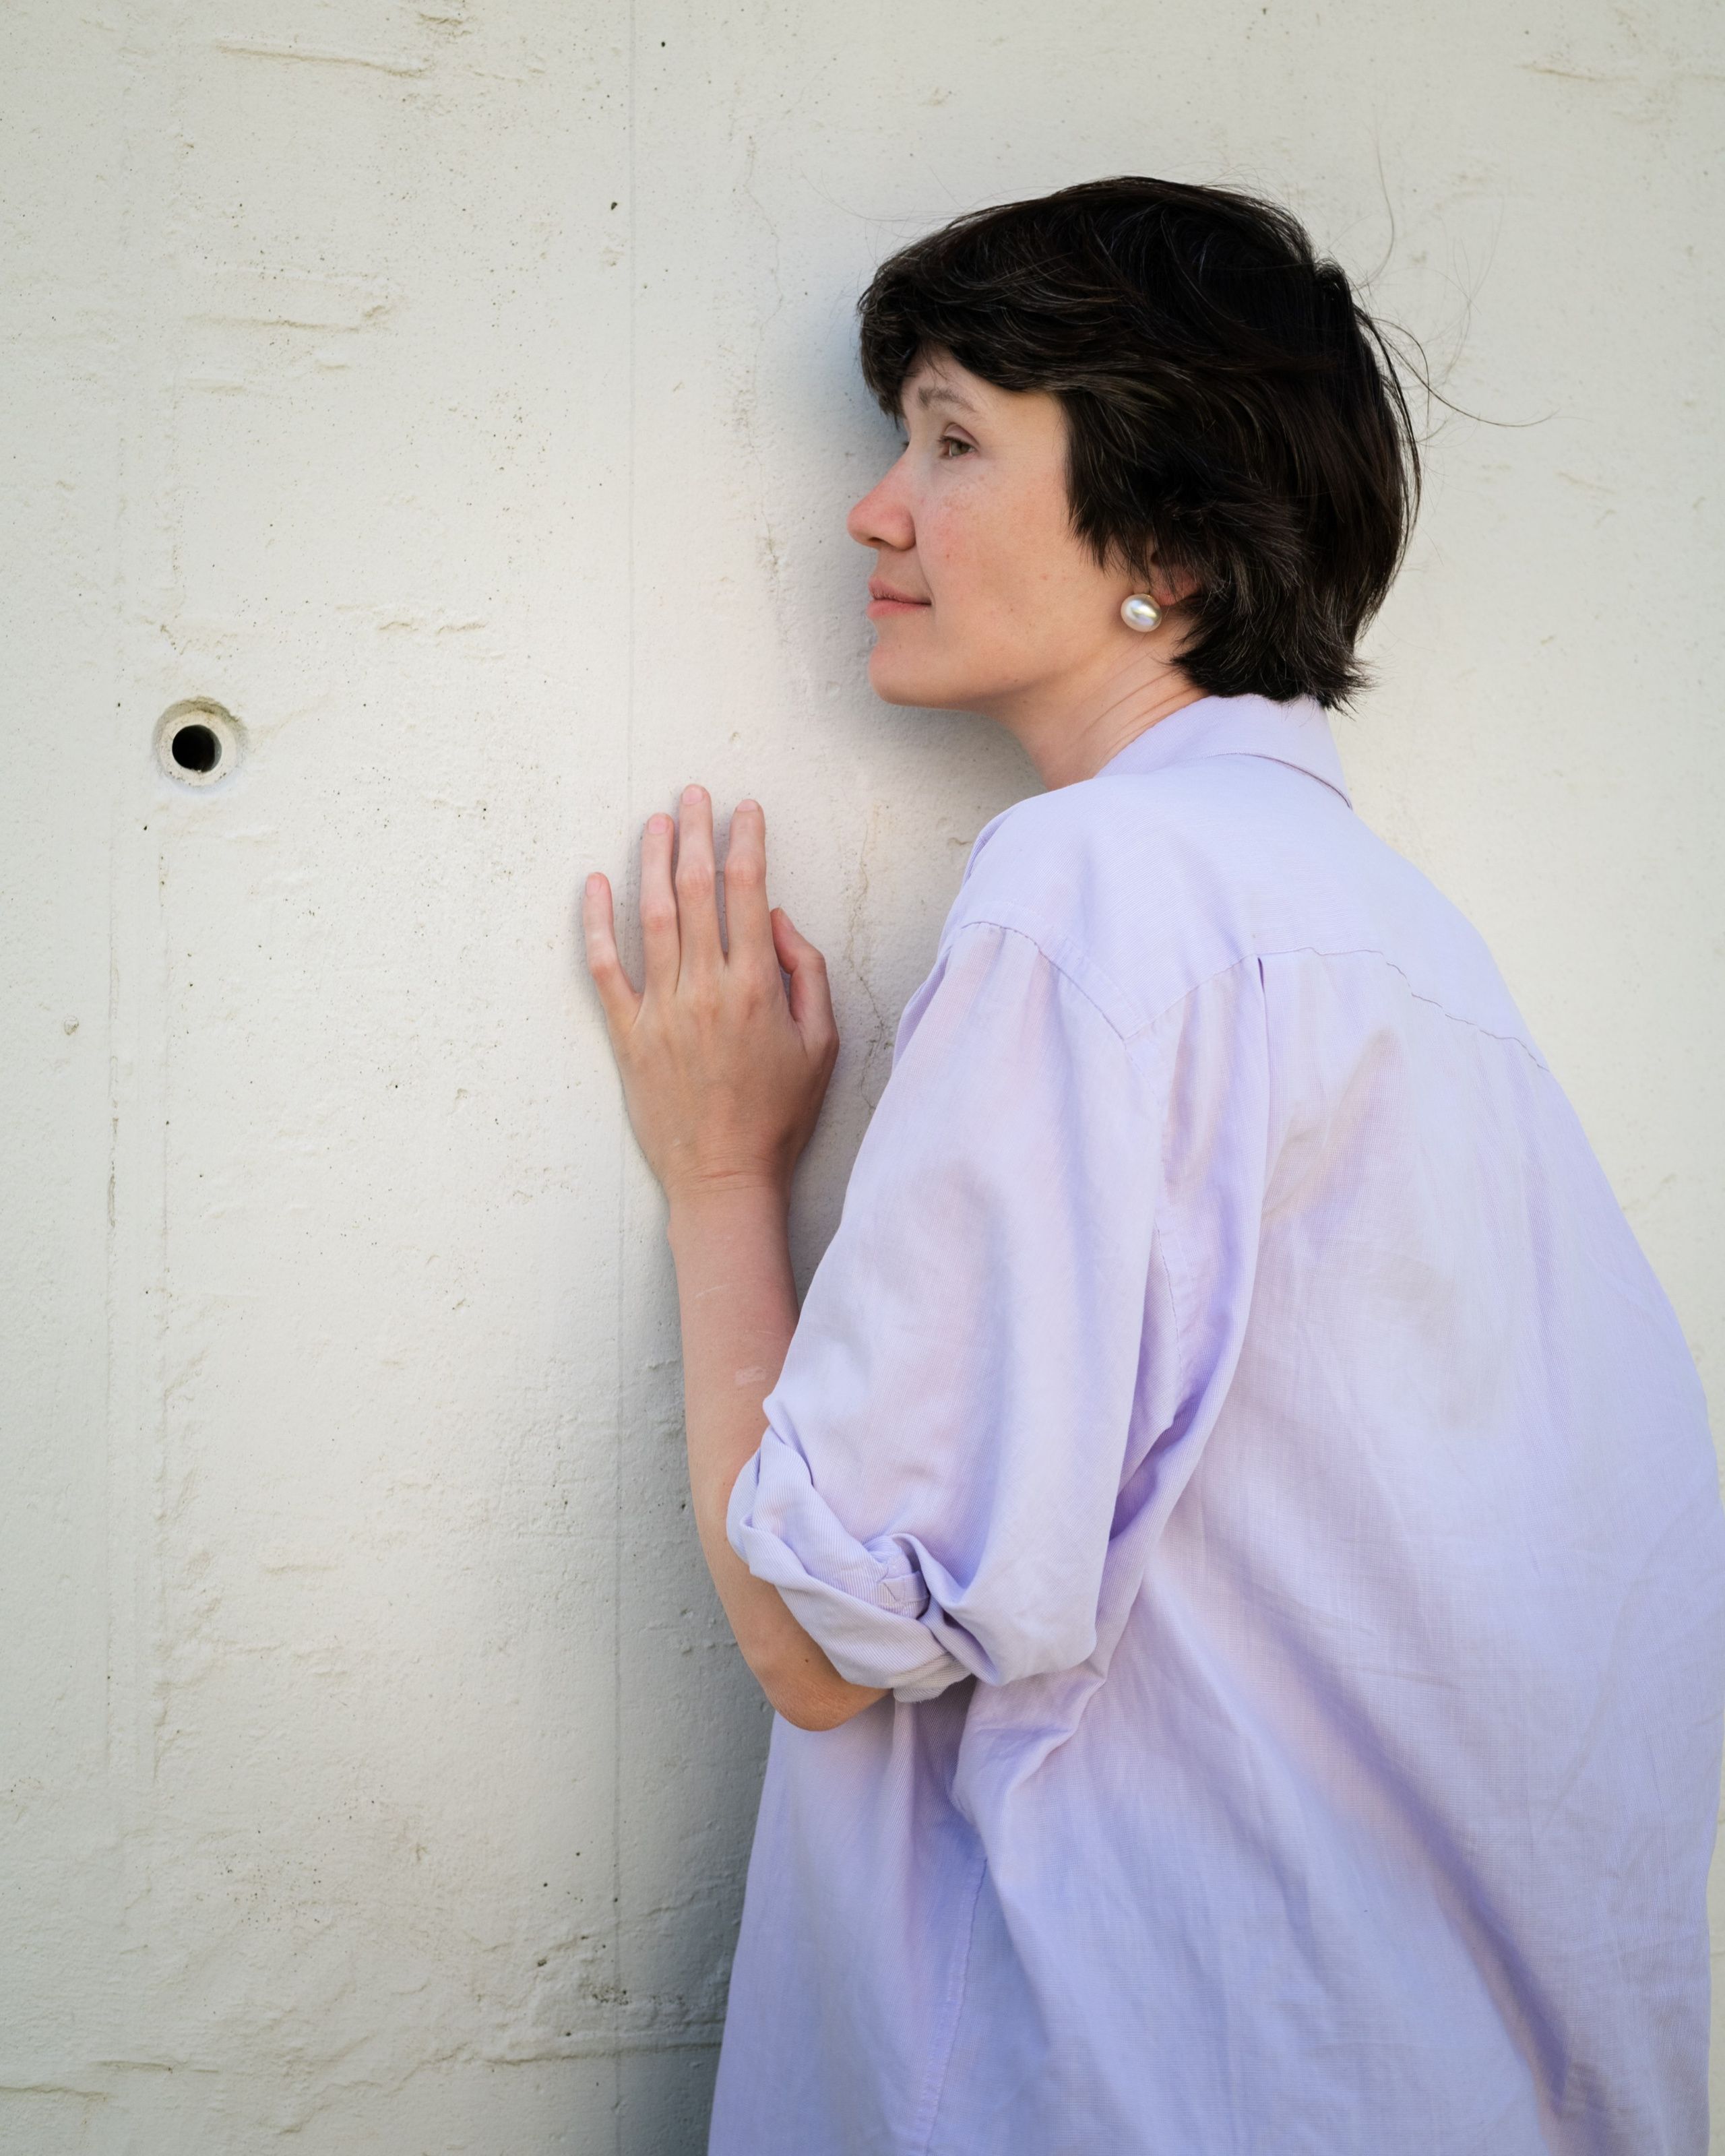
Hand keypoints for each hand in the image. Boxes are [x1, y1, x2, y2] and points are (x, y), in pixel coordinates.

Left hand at [583, 787, 838, 1208]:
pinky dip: (597, 923)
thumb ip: (808, 975)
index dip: (746, 841)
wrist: (724, 1176)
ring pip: (650, 916)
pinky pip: (605, 967)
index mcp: (756, 986)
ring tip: (655, 821)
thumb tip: (780, 920)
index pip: (747, 891)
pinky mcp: (627, 1034)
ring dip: (651, 860)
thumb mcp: (822, 1044)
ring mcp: (661, 1009)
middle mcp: (705, 988)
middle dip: (696, 832)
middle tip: (694, 794)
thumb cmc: (779, 1115)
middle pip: (694, 889)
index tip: (746, 809)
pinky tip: (595, 884)